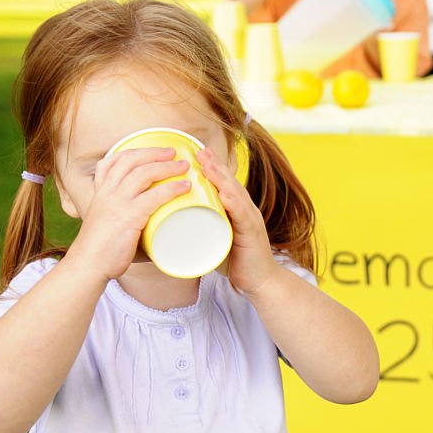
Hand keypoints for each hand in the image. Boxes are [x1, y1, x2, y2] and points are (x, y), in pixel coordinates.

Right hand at [68, 148, 191, 281]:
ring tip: (184, 166)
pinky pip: (154, 196)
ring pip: (144, 173)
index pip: (111, 162)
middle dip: (154, 153)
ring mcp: (117, 203)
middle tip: (173, 152)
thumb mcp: (106, 224)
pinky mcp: (129, 216)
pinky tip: (184, 186)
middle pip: (131, 161)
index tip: (150, 150)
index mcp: (100, 193)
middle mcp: (107, 193)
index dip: (132, 152)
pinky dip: (172, 188)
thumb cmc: (100, 250)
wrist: (87, 265)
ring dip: (167, 166)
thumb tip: (150, 226)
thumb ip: (124, 219)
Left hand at [197, 147, 275, 295]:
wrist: (260, 282)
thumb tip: (172, 225)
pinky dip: (234, 203)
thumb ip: (202, 229)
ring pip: (235, 195)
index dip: (211, 167)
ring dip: (221, 179)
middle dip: (214, 165)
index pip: (224, 184)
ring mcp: (250, 221)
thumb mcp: (216, 239)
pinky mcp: (252, 235)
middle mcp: (245, 210)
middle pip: (229, 183)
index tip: (196, 152)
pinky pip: (243, 216)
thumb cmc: (236, 261)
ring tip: (207, 165)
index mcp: (236, 210)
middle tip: (199, 150)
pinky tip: (224, 193)